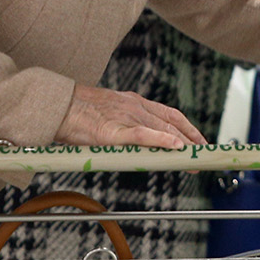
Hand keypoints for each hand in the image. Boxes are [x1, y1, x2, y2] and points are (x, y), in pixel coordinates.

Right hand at [54, 84, 204, 148]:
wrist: (56, 107)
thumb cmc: (75, 113)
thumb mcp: (106, 112)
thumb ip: (123, 123)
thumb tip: (134, 140)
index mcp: (133, 101)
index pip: (169, 114)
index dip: (188, 127)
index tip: (199, 139)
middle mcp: (135, 106)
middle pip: (172, 122)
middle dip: (191, 139)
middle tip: (203, 153)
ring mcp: (125, 116)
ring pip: (162, 128)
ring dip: (183, 143)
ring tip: (195, 157)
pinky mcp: (113, 130)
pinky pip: (142, 135)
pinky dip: (161, 140)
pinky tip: (175, 147)